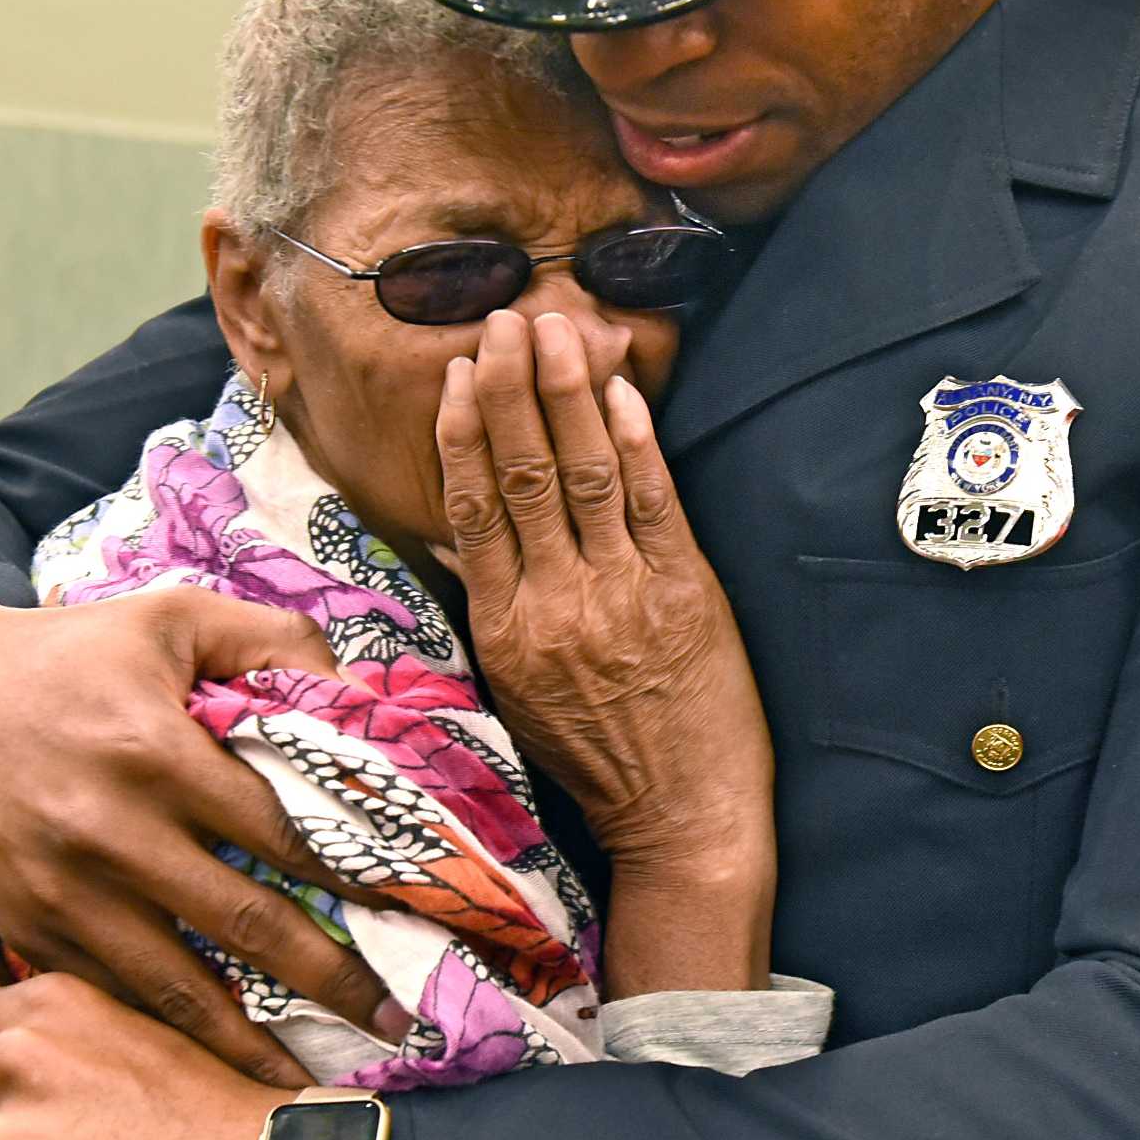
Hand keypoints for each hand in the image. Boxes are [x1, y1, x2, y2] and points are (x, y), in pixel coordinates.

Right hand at [0, 590, 402, 1082]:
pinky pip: (109, 996)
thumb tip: (355, 690)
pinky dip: (164, 1039)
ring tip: (310, 1083)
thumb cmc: (66, 654)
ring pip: (174, 987)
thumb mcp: (174, 616)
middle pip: (244, 923)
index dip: (352, 874)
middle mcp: (111, 834)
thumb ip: (272, 641)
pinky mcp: (27, 930)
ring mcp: (64, 894)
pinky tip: (211, 1069)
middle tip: (393, 1023)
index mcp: (155, 753)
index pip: (281, 830)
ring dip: (248, 1042)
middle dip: (326, 979)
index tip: (412, 911)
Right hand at [436, 313, 775, 985]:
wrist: (681, 819)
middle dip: (510, 389)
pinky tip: (622, 391)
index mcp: (505, 629)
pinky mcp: (684, 593)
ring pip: (583, 475)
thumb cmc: (599, 759)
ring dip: (567, 395)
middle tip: (503, 320)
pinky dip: (636, 442)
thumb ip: (491, 610)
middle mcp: (554, 604)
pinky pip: (653, 503)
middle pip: (522, 475)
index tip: (455, 375)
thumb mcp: (518, 692)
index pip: (471, 509)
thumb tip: (455, 539)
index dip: (462, 434)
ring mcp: (620, 594)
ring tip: (556, 330)